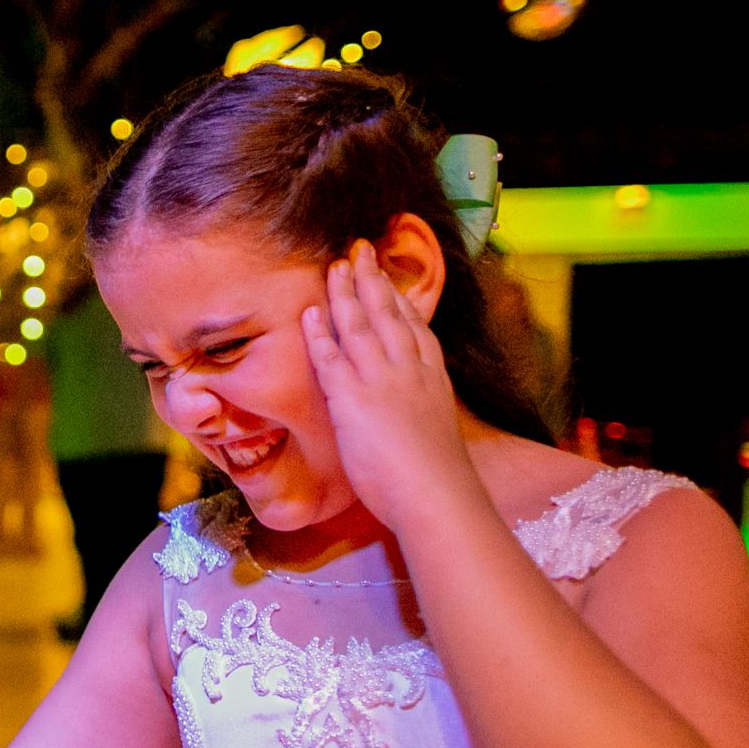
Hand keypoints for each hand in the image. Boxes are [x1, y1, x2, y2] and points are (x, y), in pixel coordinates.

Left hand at [300, 240, 478, 530]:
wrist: (436, 496)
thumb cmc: (437, 480)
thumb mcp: (436, 434)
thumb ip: (420, 415)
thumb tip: (409, 419)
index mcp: (433, 378)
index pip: (415, 327)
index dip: (399, 298)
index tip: (388, 277)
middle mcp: (409, 370)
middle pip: (388, 313)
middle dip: (372, 280)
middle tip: (359, 251)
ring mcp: (381, 381)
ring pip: (360, 325)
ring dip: (344, 293)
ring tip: (334, 266)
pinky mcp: (353, 400)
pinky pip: (332, 358)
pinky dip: (320, 333)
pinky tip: (310, 312)